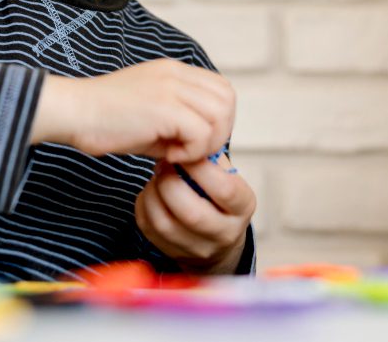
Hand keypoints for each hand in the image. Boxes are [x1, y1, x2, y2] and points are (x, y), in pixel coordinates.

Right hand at [31, 58, 235, 163]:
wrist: (72, 113)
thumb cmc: (102, 121)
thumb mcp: (149, 116)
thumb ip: (178, 124)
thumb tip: (203, 149)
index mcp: (172, 71)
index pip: (220, 88)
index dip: (217, 118)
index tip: (194, 141)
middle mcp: (175, 73)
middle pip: (227, 98)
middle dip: (218, 131)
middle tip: (191, 151)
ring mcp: (171, 86)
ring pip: (220, 114)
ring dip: (206, 142)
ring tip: (177, 154)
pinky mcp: (164, 106)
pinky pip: (201, 133)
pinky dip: (190, 152)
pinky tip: (166, 156)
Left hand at [135, 154, 255, 274]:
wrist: (218, 238)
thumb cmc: (219, 194)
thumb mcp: (226, 173)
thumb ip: (211, 156)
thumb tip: (188, 135)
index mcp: (243, 207)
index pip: (225, 190)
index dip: (200, 168)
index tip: (184, 153)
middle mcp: (224, 234)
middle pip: (192, 213)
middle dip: (170, 183)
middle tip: (164, 164)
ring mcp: (198, 248)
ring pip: (165, 223)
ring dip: (153, 194)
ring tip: (156, 177)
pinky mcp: (172, 253)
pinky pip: (148, 228)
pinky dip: (144, 204)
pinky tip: (151, 193)